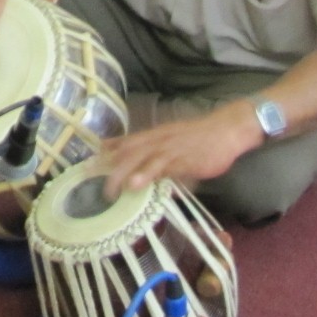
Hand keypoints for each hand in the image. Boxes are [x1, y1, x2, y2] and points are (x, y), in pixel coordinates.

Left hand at [102, 99, 263, 195]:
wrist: (227, 129)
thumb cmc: (203, 139)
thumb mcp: (176, 143)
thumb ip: (160, 159)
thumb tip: (147, 174)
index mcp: (155, 135)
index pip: (126, 142)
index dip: (107, 152)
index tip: (89, 162)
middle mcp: (157, 139)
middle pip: (127, 152)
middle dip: (108, 166)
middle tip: (91, 180)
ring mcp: (169, 148)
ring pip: (141, 159)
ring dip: (123, 173)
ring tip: (109, 187)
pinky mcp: (183, 158)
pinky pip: (162, 167)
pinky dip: (147, 174)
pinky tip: (136, 184)